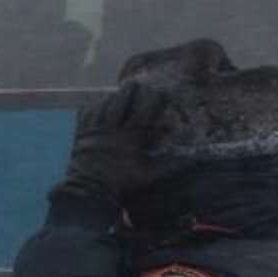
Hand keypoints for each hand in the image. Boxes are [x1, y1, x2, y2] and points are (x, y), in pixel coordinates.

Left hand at [55, 82, 167, 204]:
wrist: (88, 193)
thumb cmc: (120, 185)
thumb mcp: (148, 175)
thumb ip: (172, 166)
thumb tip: (197, 161)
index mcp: (130, 138)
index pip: (146, 112)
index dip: (154, 101)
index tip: (161, 92)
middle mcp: (112, 131)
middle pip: (121, 104)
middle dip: (128, 92)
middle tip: (133, 83)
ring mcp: (94, 133)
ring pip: (102, 108)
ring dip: (109, 98)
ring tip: (114, 93)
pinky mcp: (80, 138)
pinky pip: (84, 117)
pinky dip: (89, 109)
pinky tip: (92, 104)